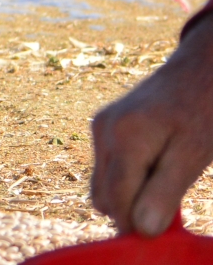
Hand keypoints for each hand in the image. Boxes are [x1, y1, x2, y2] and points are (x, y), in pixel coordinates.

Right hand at [92, 16, 212, 234]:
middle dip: (133, 211)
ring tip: (165, 181)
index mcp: (124, 138)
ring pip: (101, 186)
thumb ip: (165, 192)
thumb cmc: (203, 112)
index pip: (118, 203)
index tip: (168, 230)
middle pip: (104, 198)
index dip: (140, 226)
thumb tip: (141, 231)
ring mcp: (99, 127)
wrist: (199, 70)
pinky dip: (126, 179)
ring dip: (129, 197)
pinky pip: (106, 169)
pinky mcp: (102, 125)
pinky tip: (154, 166)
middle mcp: (103, 131)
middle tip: (172, 203)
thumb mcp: (193, 156)